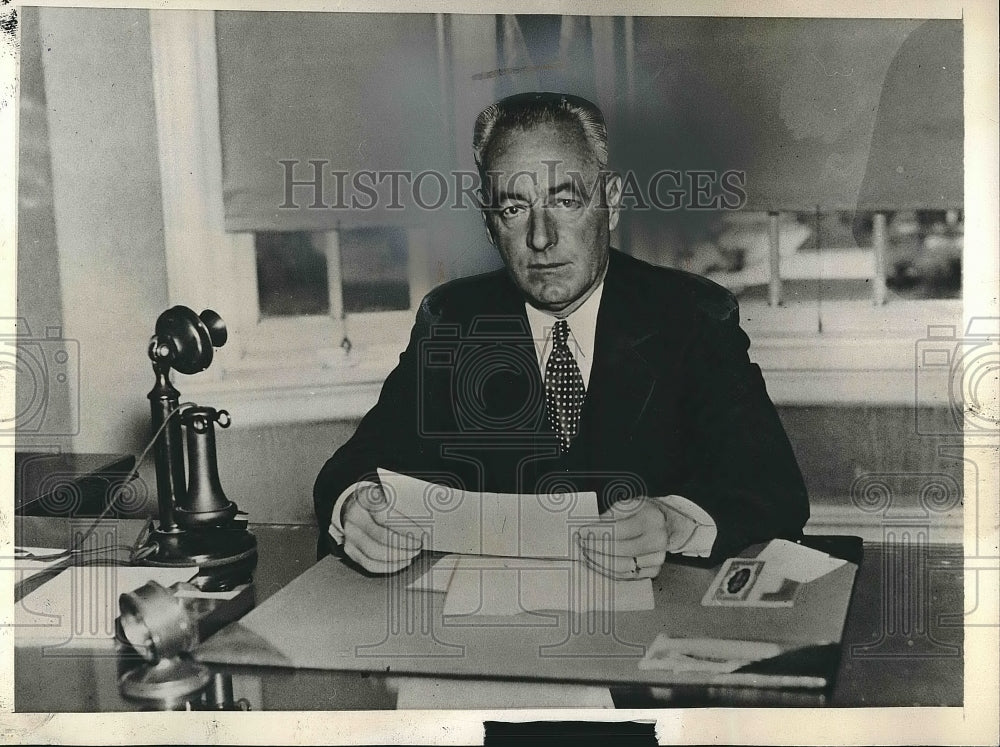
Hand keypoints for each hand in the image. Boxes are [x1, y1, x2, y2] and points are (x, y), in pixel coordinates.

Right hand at [341, 483, 422, 573]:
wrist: (353, 506)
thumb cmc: (377, 501)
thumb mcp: (388, 494)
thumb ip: (401, 506)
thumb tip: (422, 523)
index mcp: (365, 499)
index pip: (385, 515)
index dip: (405, 527)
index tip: (421, 533)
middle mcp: (354, 517)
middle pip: (380, 536)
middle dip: (404, 544)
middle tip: (418, 546)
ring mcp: (350, 535)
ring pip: (374, 552)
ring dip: (398, 557)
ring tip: (412, 554)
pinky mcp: (350, 549)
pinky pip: (369, 564)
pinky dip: (388, 566)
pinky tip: (401, 563)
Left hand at [576, 497, 698, 579]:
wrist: (665, 523)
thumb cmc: (643, 512)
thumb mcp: (627, 505)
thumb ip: (608, 517)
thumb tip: (587, 530)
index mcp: (651, 519)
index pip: (618, 529)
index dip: (597, 533)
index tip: (582, 532)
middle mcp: (658, 540)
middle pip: (620, 551)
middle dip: (596, 549)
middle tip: (582, 544)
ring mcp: (658, 558)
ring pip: (622, 567)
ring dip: (599, 562)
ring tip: (586, 554)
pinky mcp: (654, 571)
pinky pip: (626, 576)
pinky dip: (608, 571)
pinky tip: (597, 563)